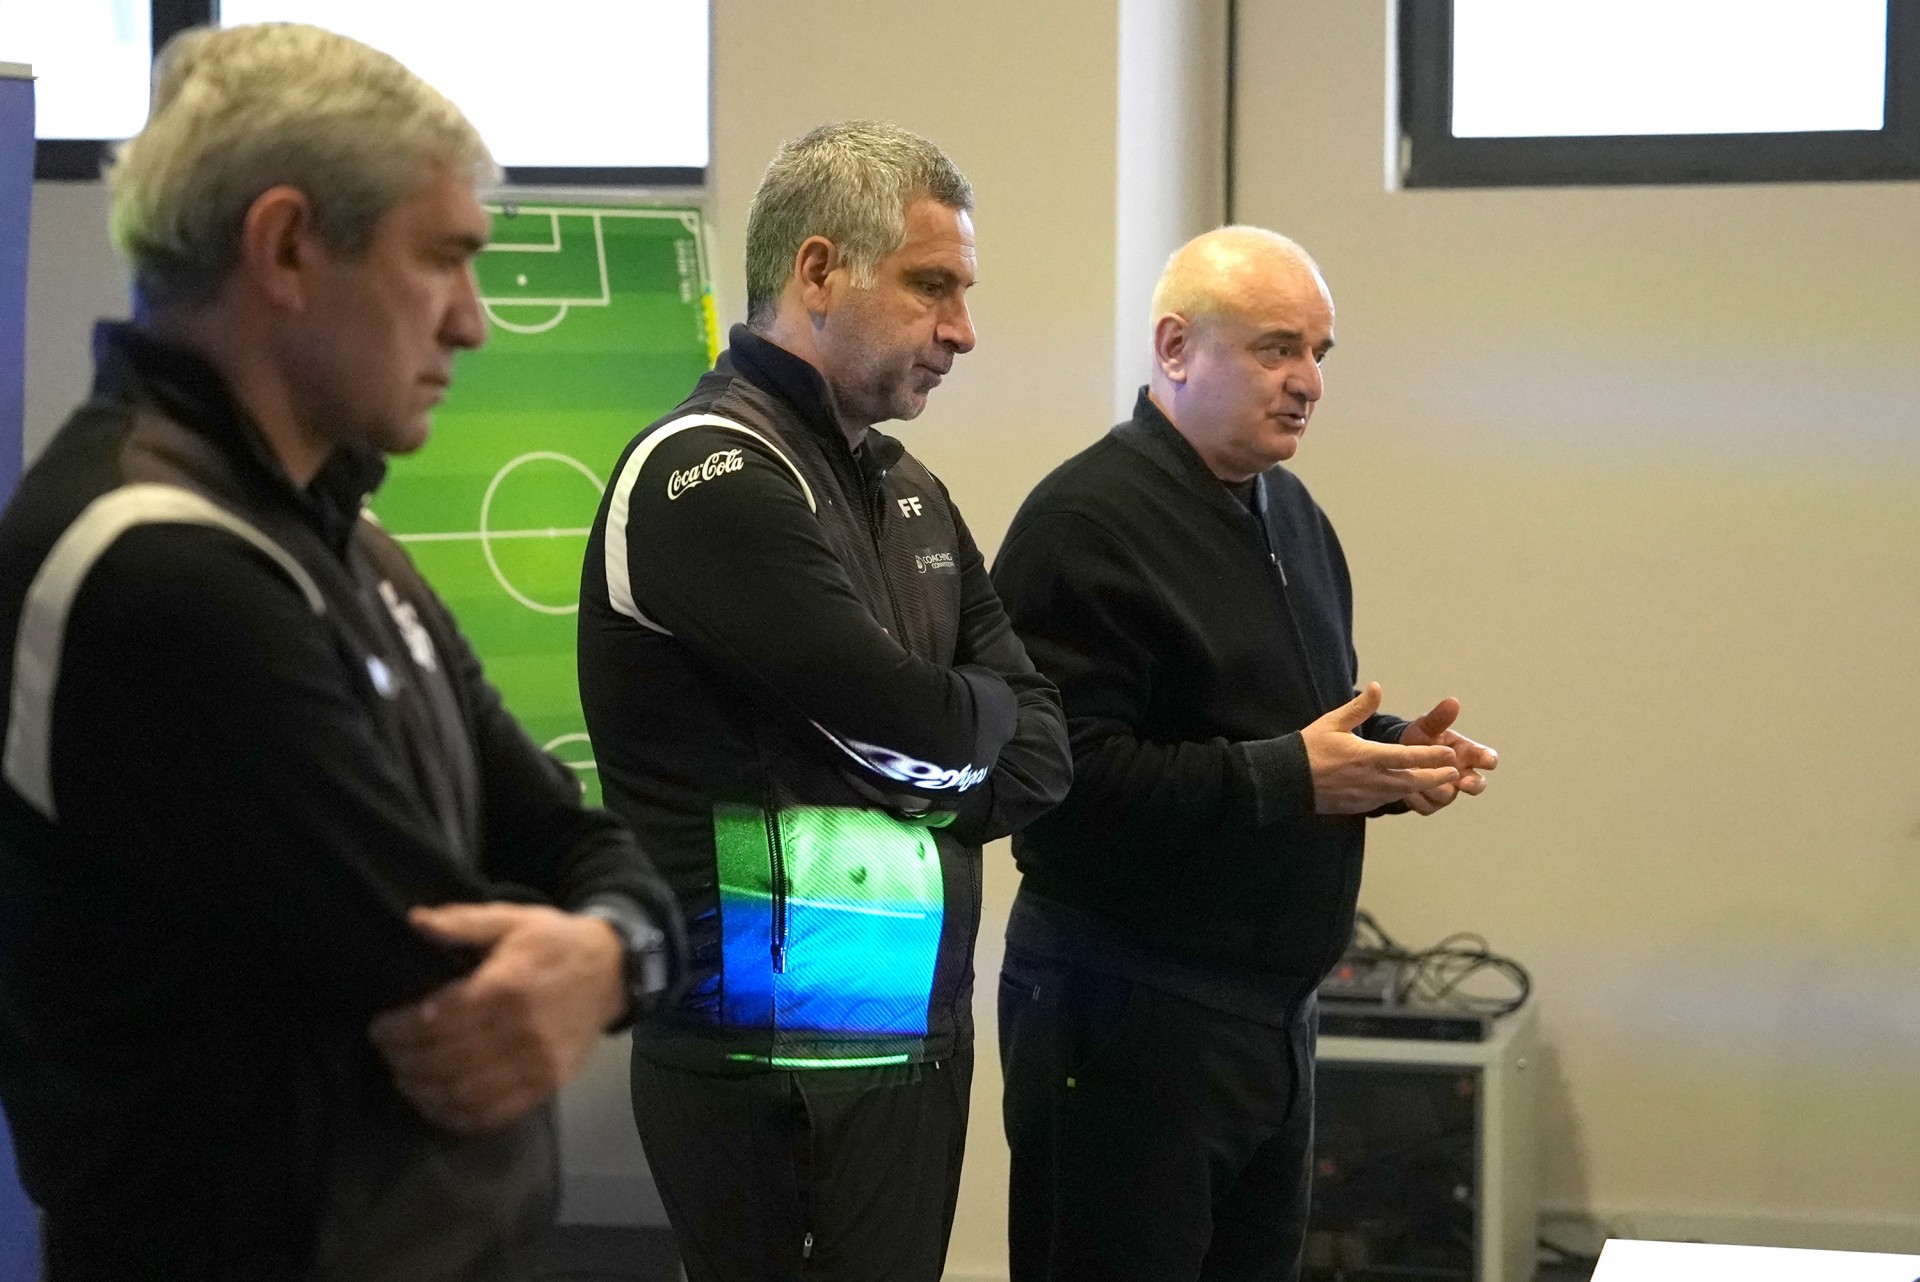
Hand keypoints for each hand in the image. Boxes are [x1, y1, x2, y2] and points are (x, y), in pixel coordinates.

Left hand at [368, 902, 624, 1135]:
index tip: (379, 1027)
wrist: (613, 971)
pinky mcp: (546, 1085)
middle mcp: (519, 1031)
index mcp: (505, 986)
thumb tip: (415, 920)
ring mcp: (535, 1064)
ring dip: (423, 1091)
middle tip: (387, 1053)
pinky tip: (437, 1103)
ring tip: (405, 1078)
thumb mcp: (511, 919)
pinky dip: (456, 1116)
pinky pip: (493, 1114)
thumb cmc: (554, 942)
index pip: (434, 1020)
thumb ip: (462, 922)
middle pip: (443, 1059)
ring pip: (463, 1092)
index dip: (398, 1030)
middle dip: (404, 1060)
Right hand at [1303, 683, 1458, 814]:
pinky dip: (1400, 794)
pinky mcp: (1358, 806)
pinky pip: (1386, 801)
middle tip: (1454, 774)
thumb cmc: (1309, 748)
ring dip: (1421, 788)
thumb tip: (1377, 687)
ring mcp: (1365, 796)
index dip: (1432, 756)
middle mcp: (1370, 779)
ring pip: (1402, 794)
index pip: (1408, 757)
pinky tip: (1406, 788)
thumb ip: (1359, 707)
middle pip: (1413, 781)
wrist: (1286, 780)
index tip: (1450, 753)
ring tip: (1439, 783)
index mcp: (1367, 756)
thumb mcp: (1333, 722)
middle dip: (1436, 777)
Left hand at [1399, 697, 1498, 815]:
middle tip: (1465, 782)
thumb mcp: (1427, 726)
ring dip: (1435, 788)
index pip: (1486, 758)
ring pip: (1447, 796)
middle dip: (1473, 784)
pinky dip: (1416, 798)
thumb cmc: (1420, 738)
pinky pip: (1426, 806)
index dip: (1489, 759)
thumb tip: (1452, 701)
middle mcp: (1462, 775)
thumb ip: (1439, 718)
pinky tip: (1405, 791)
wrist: (1396, 756)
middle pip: (1477, 785)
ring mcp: (1447, 791)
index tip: (1488, 760)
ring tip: (1419, 778)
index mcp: (1467, 754)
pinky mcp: (1430, 804)